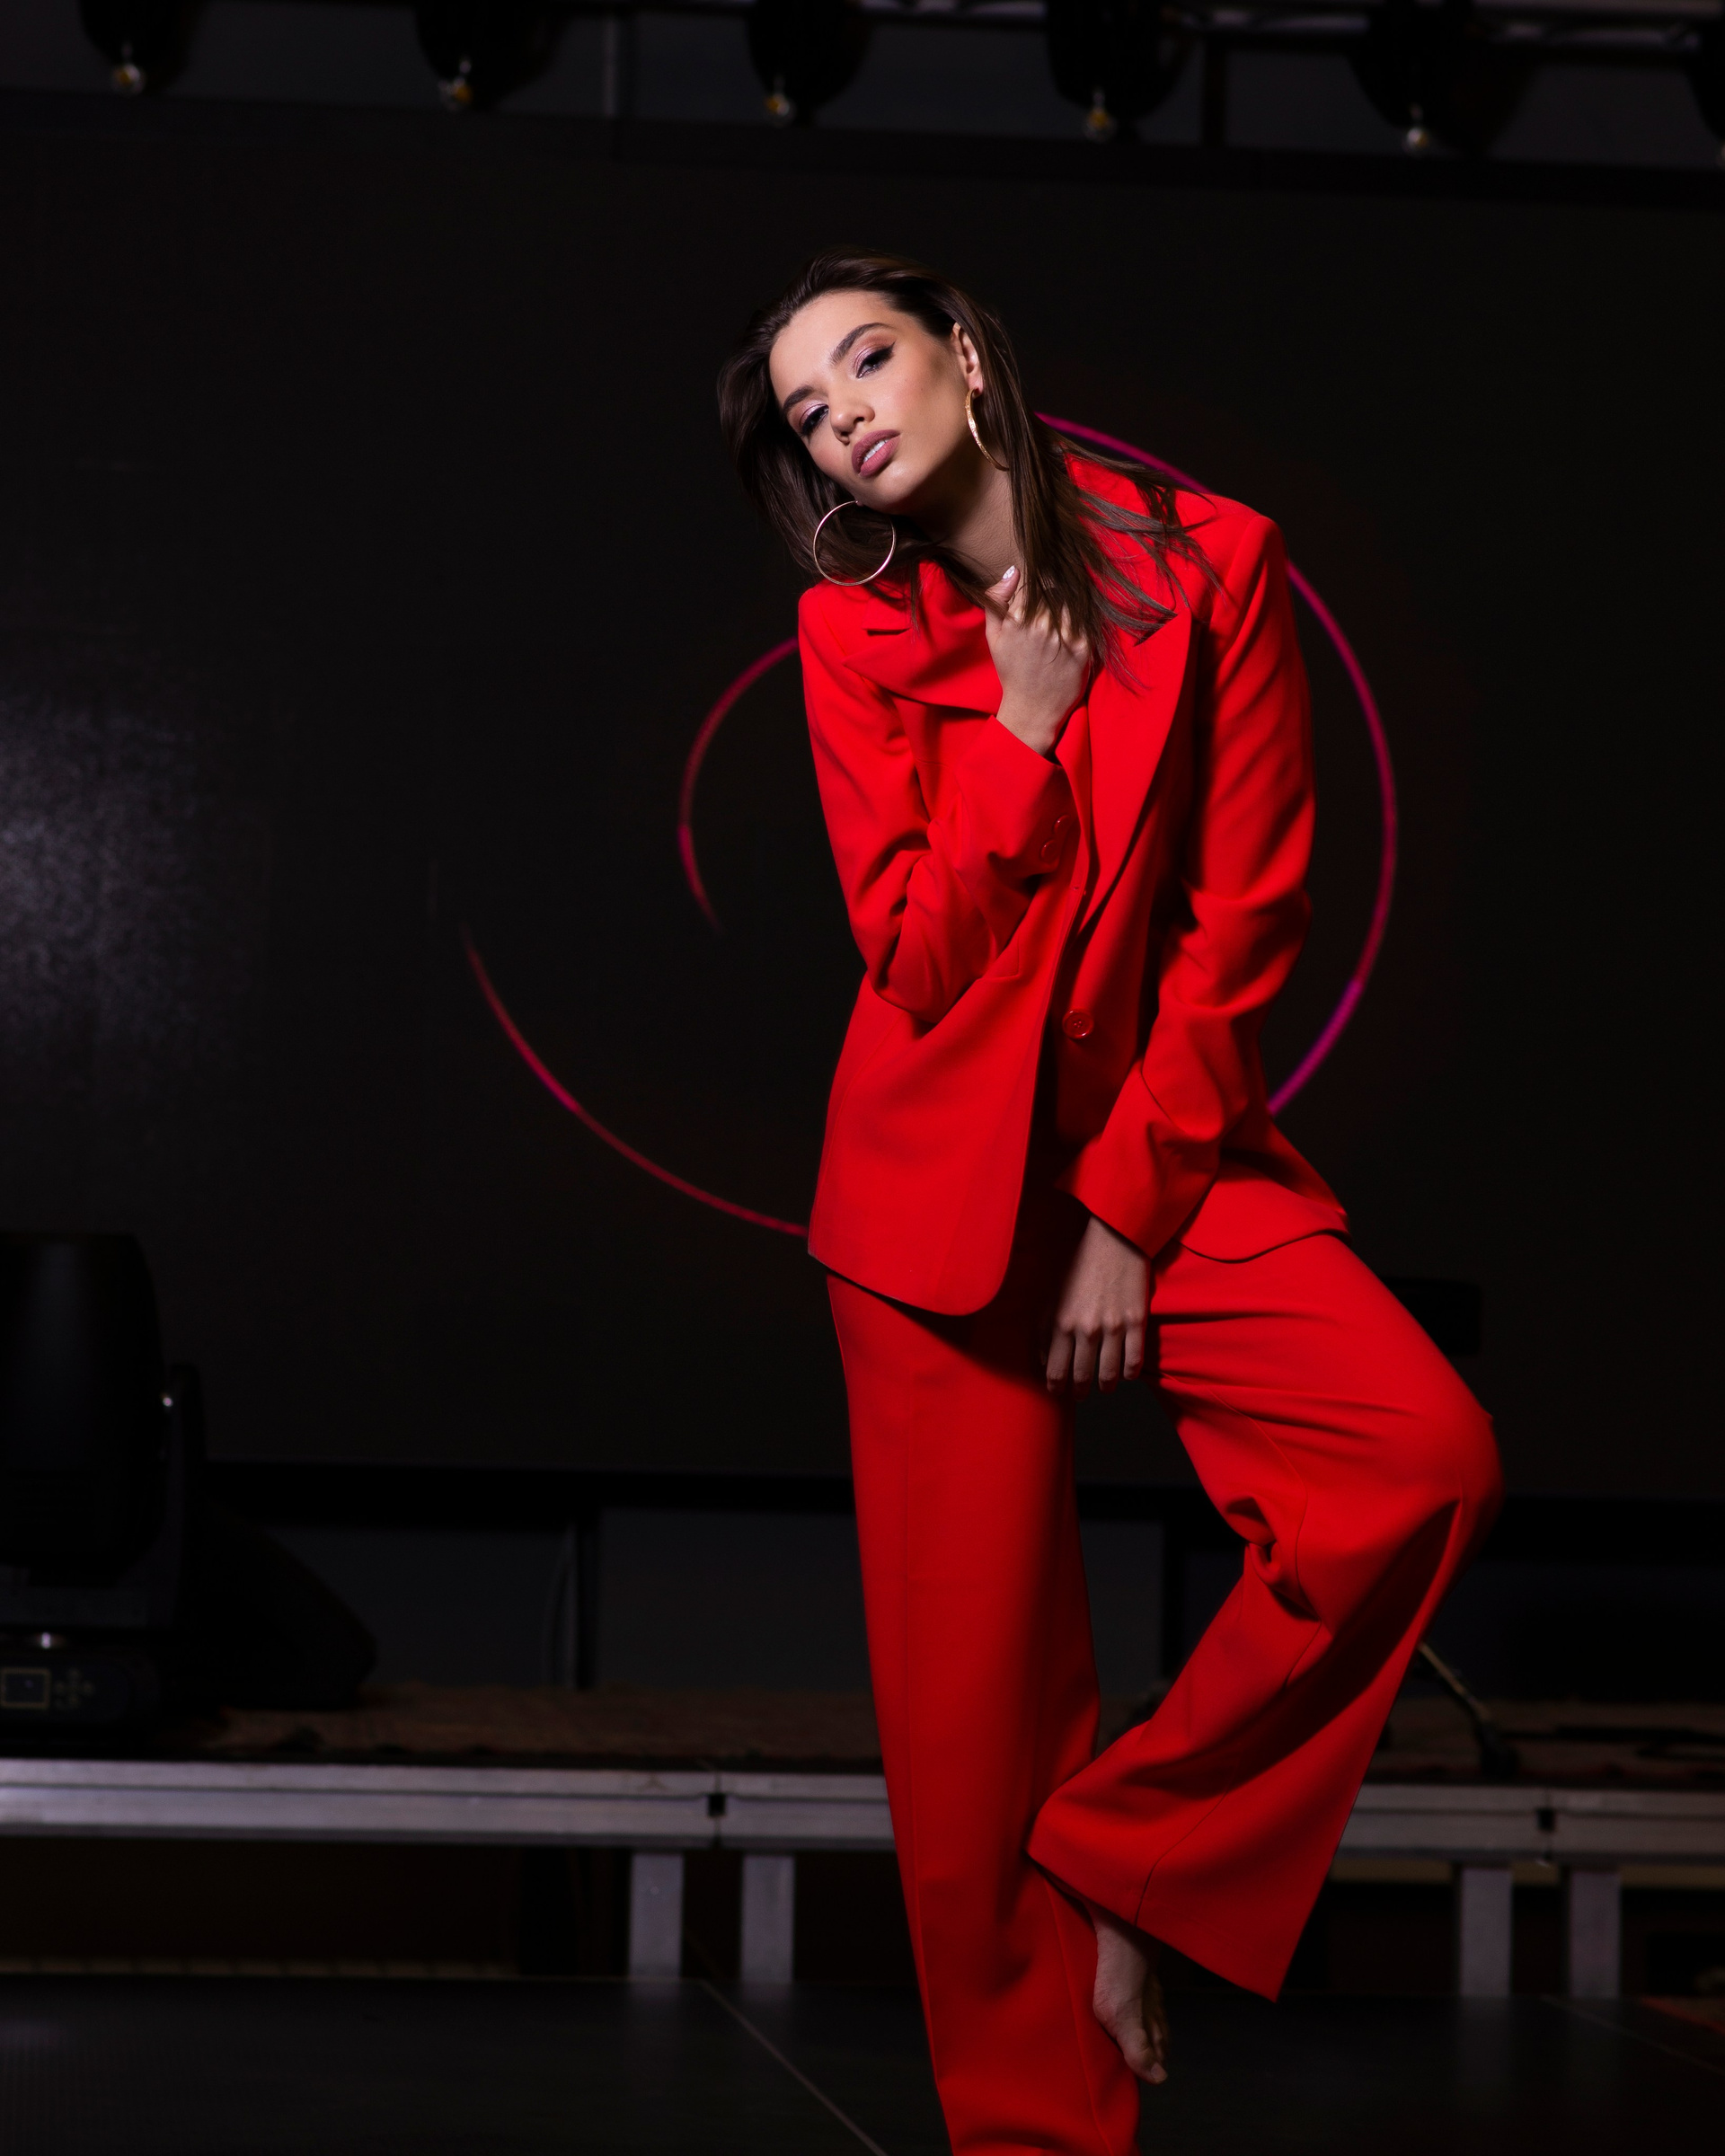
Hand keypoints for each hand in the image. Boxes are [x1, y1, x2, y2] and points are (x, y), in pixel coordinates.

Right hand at [983, 565, 1089, 757]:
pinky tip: (1068, 635)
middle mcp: (1043, 624)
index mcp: (1018, 618)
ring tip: (1058, 625)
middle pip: (1054, 589)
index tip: (1036, 594)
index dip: (1034, 585)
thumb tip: (1013, 571)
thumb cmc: (1011, 671)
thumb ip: (996, 600)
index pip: (1033, 581)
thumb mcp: (993, 635)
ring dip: (1066, 607)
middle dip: (1051, 595)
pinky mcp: (1083, 647)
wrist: (1032, 708)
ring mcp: (1065, 636)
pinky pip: (1085, 620)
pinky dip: (1078, 622)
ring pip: (1070, 602)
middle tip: (1048, 610)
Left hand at [1044, 1213, 1147, 1395]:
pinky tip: (1125, 1375)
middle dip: (1079, 1391)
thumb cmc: (1077, 1262)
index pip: (1055, 1371)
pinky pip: (1135, 1360)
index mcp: (1060, 1323)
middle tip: (1080, 1395)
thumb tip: (1042, 1360)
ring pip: (1109, 1374)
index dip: (1056, 1387)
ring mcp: (1113, 1327)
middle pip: (1082, 1376)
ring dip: (1105, 1386)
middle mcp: (1085, 1330)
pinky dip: (1129, 1374)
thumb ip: (1043, 1328)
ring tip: (1103, 1388)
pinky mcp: (1137, 1321)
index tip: (1057, 1392)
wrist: (1112, 1237)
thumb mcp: (1050, 1293)